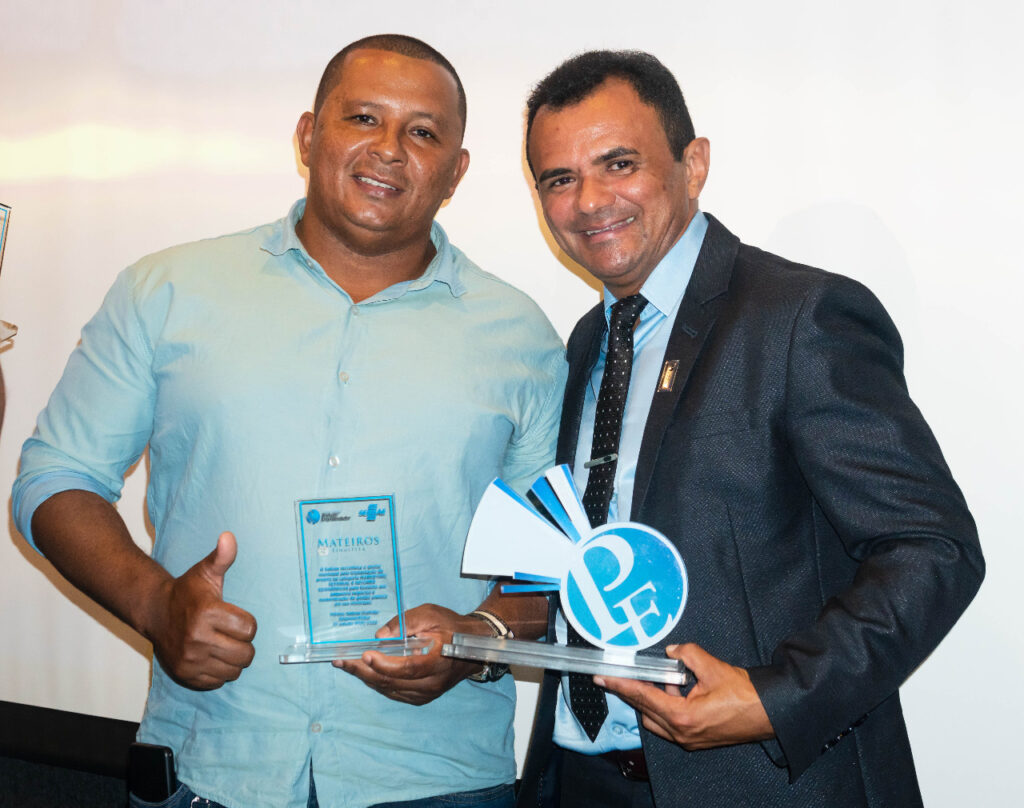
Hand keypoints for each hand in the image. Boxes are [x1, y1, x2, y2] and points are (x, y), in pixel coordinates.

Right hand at [147, 531, 256, 689]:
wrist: (156, 612)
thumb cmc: (187, 591)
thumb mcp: (205, 571)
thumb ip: (222, 556)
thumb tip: (229, 536)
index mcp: (207, 613)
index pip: (250, 629)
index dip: (247, 623)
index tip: (235, 617)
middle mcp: (197, 639)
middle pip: (245, 654)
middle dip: (244, 644)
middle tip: (233, 634)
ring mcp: (190, 660)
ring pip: (234, 671)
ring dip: (234, 660)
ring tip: (224, 645)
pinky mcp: (186, 675)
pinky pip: (219, 682)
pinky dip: (220, 672)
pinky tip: (212, 657)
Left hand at [334, 604, 484, 704]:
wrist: (472, 646)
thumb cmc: (450, 626)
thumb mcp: (430, 614)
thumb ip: (406, 622)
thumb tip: (381, 635)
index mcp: (437, 660)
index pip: (407, 667)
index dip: (384, 664)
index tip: (364, 654)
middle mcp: (432, 682)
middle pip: (392, 682)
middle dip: (363, 672)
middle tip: (341, 661)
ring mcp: (427, 693)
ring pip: (390, 690)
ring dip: (366, 678)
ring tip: (346, 666)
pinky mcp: (422, 697)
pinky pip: (394, 693)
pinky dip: (378, 683)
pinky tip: (364, 673)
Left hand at [595, 643, 773, 749]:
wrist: (770, 713)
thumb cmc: (745, 694)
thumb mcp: (713, 667)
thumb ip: (688, 654)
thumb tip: (672, 651)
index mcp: (682, 717)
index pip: (642, 697)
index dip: (620, 685)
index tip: (602, 678)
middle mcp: (682, 733)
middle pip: (645, 711)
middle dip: (634, 692)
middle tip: (621, 675)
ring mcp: (689, 740)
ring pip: (656, 719)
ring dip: (653, 699)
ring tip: (662, 679)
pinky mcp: (696, 739)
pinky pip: (670, 723)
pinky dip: (667, 706)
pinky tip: (679, 689)